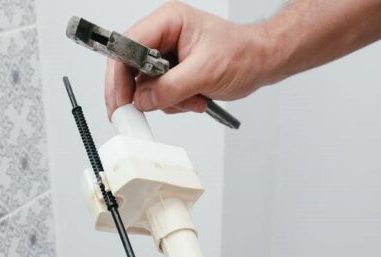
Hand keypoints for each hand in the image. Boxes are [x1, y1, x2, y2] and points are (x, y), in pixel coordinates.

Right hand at [104, 2, 276, 116]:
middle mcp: (163, 35)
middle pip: (129, 67)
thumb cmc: (243, 54)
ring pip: (143, 85)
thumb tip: (143, 100)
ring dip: (164, 100)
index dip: (120, 75)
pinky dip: (173, 103)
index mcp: (169, 22)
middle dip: (139, 93)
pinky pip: (157, 93)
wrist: (260, 62)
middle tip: (138, 112)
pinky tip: (192, 99)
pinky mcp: (171, 71)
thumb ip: (171, 87)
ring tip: (190, 99)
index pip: (128, 46)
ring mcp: (166, 54)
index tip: (120, 99)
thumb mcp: (205, 72)